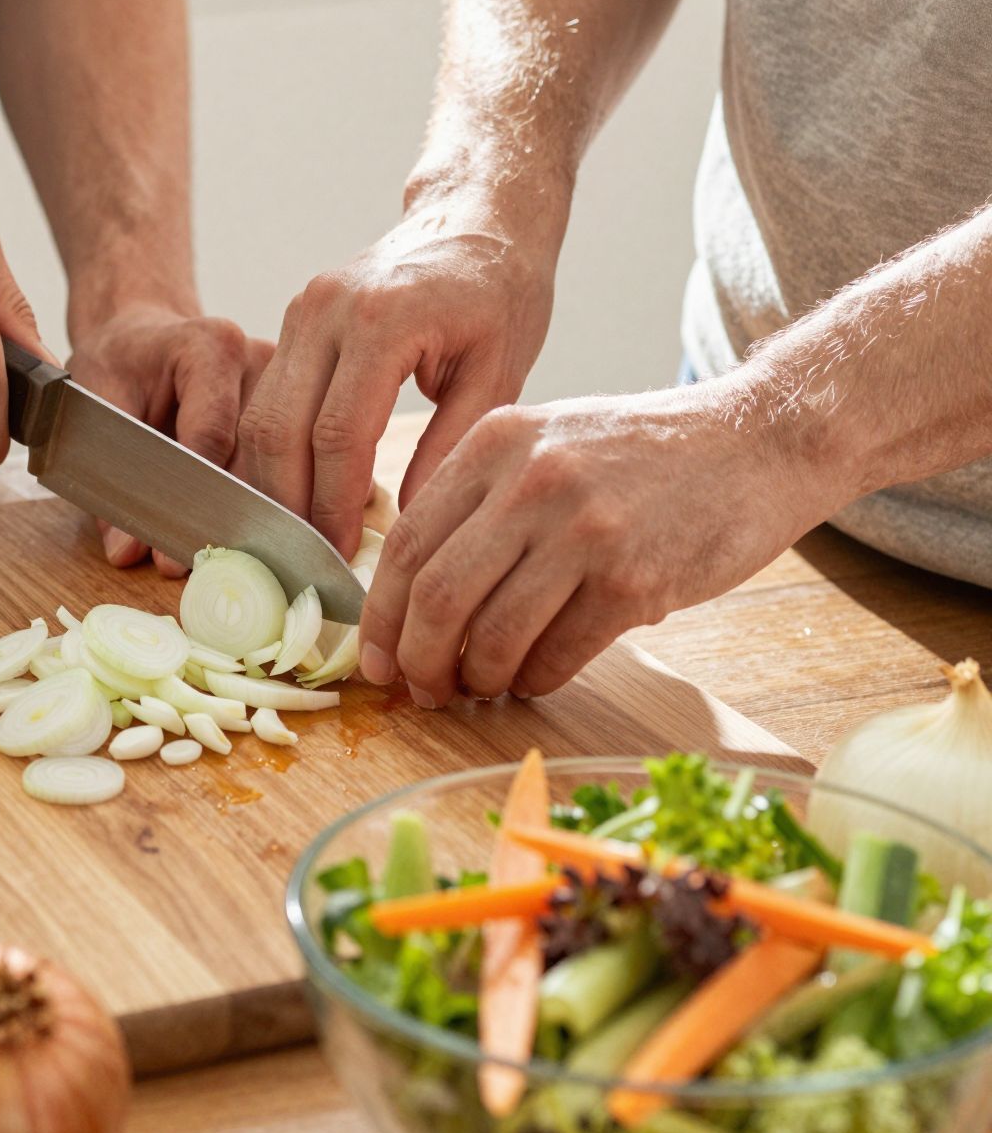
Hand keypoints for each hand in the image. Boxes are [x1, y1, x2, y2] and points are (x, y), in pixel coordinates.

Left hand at [69, 304, 273, 571]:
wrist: (143, 338)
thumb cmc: (120, 364)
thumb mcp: (97, 407)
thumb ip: (110, 475)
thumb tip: (127, 550)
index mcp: (209, 345)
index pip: (213, 437)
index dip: (190, 500)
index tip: (173, 554)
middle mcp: (260, 359)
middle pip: (254, 459)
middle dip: (223, 520)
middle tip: (199, 568)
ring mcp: (288, 386)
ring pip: (279, 472)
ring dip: (249, 518)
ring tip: (221, 560)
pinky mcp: (300, 409)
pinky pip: (286, 470)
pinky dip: (263, 505)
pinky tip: (248, 537)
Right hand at [236, 200, 555, 555]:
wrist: (475, 221)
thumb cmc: (500, 294)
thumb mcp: (498, 375)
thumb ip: (450, 449)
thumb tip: (412, 526)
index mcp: (382, 321)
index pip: (338, 435)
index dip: (333, 506)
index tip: (343, 558)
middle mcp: (327, 310)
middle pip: (279, 429)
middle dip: (289, 505)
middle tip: (309, 560)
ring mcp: (302, 309)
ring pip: (259, 415)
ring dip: (272, 482)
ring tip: (299, 536)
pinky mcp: (294, 317)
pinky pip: (267, 395)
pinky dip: (274, 450)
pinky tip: (298, 491)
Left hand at [359, 382, 830, 703]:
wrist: (756, 441)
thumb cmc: (643, 456)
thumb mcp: (546, 443)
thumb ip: (480, 499)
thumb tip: (411, 597)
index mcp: (495, 442)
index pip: (406, 542)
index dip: (380, 615)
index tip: (376, 660)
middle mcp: (531, 480)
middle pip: (437, 594)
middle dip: (418, 660)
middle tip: (422, 691)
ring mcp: (583, 529)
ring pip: (493, 635)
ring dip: (478, 680)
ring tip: (481, 688)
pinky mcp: (633, 579)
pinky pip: (556, 655)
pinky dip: (534, 680)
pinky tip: (535, 677)